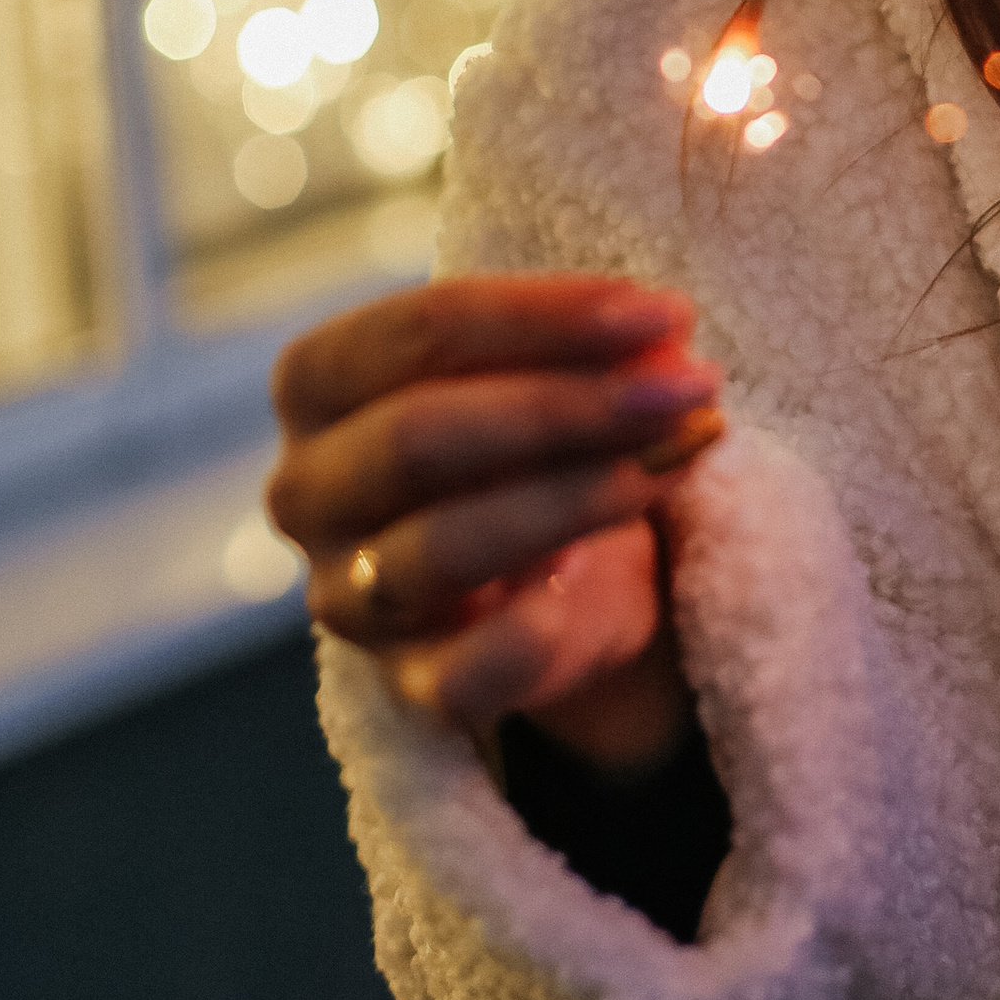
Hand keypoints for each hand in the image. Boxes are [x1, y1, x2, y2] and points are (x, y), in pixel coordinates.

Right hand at [269, 275, 720, 756]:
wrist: (556, 572)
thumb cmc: (535, 442)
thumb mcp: (546, 373)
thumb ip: (585, 351)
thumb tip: (663, 338)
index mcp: (319, 385)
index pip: (417, 332)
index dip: (547, 318)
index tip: (663, 313)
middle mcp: (308, 491)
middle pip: (418, 435)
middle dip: (569, 406)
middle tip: (690, 386)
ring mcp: (351, 596)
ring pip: (445, 545)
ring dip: (578, 494)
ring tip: (681, 457)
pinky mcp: (409, 686)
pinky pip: (456, 678)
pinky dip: (518, 639)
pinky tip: (581, 588)